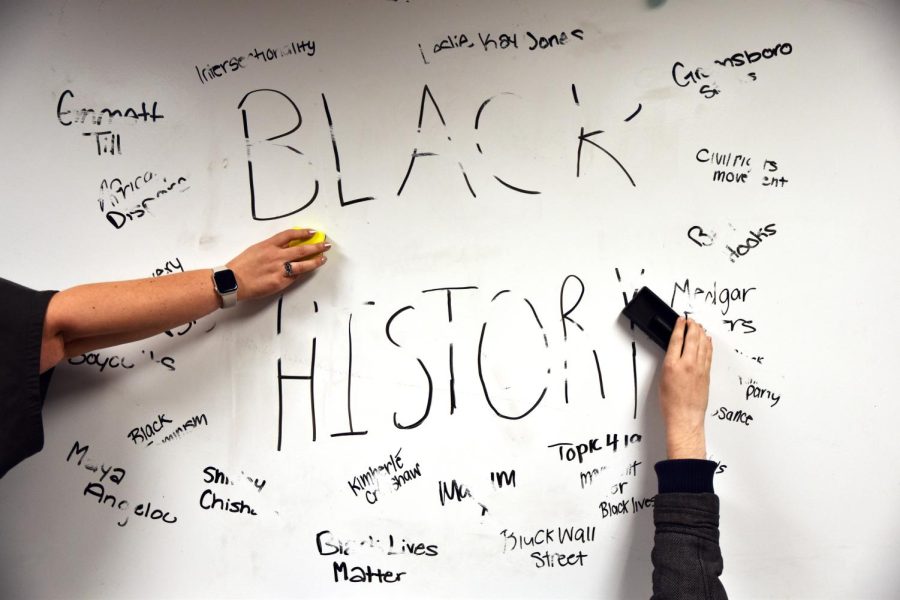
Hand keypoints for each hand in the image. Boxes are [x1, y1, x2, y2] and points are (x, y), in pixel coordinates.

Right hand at [226, 229, 330, 300]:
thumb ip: (270, 248)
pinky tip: (308, 271)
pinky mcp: (280, 282)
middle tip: (325, 245)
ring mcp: (279, 269)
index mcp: (268, 245)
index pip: (290, 235)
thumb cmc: (240, 266)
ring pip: (303, 265)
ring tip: (323, 259)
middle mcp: (276, 256)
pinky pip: (294, 277)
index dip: (302, 232)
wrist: (232, 281)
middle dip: (316, 246)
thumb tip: (285, 247)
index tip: (312, 232)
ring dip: (315, 261)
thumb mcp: (255, 250)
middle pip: (301, 249)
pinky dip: (302, 274)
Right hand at [658, 317, 712, 458]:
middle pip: (692, 338)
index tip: (680, 320)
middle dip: (691, 326)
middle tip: (690, 320)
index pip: (676, 340)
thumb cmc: (671, 403)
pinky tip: (707, 340)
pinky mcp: (707, 374)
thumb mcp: (662, 379)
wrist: (684, 417)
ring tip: (699, 326)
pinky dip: (708, 344)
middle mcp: (687, 364)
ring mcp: (699, 368)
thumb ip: (669, 363)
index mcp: (672, 365)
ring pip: (702, 344)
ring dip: (701, 333)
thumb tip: (674, 352)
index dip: (679, 327)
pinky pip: (708, 354)